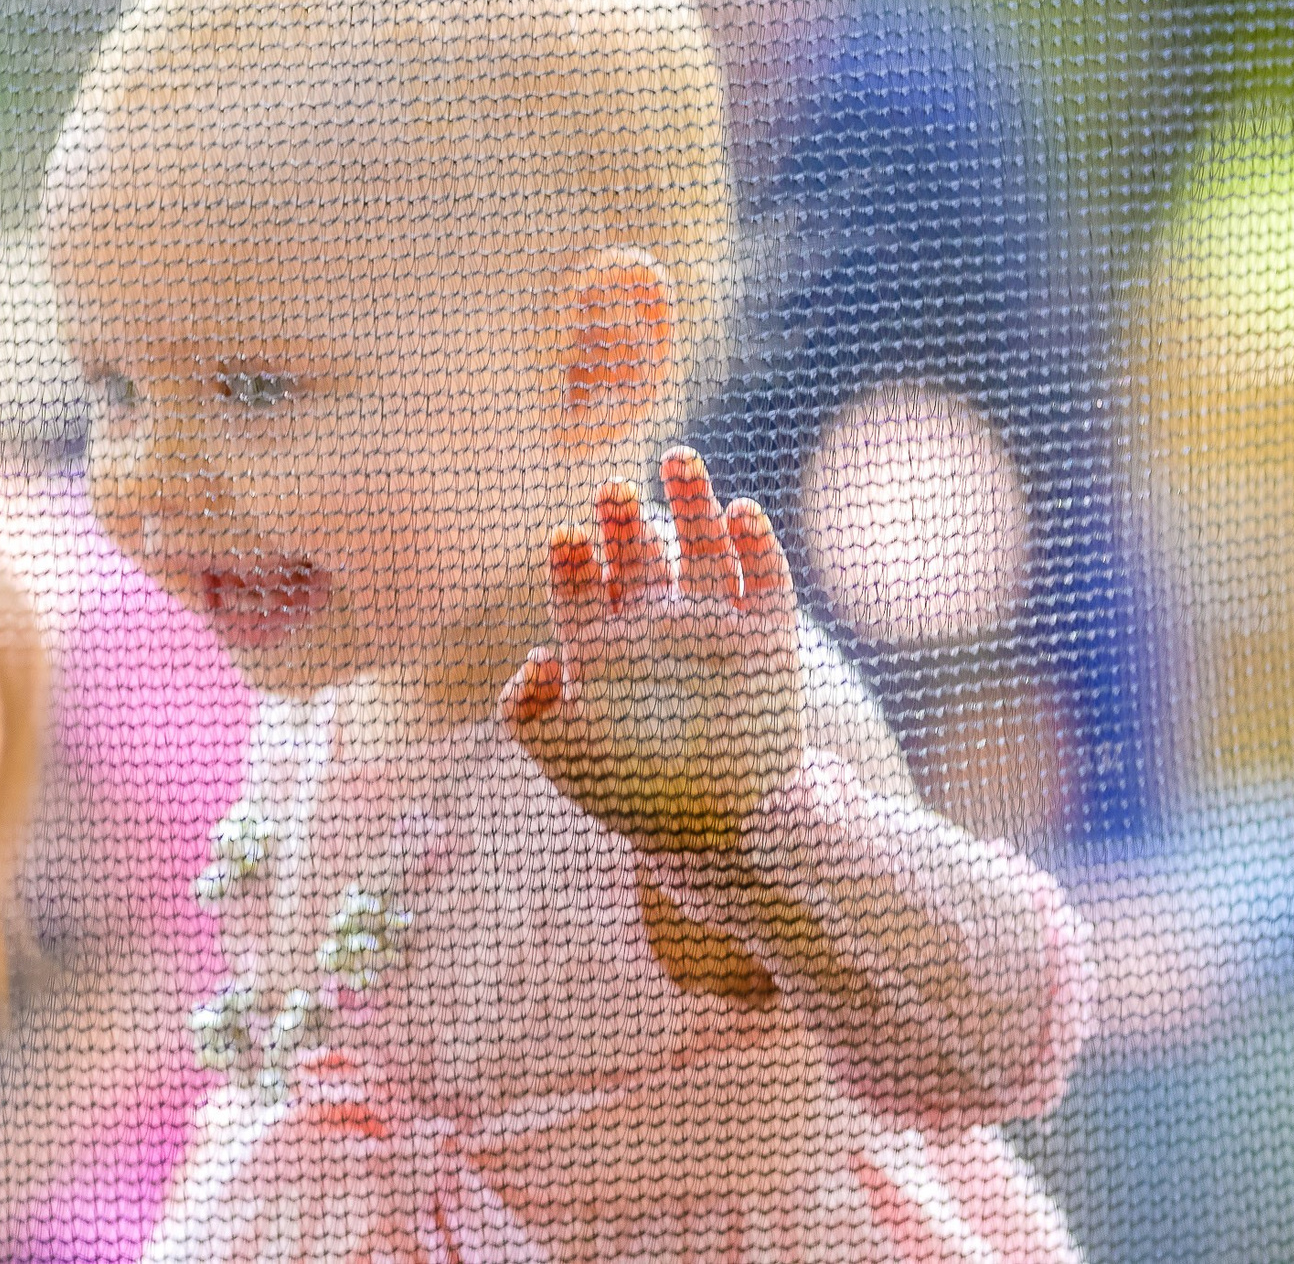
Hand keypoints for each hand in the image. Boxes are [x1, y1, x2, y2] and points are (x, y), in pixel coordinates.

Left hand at [500, 447, 803, 854]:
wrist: (725, 834)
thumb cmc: (636, 796)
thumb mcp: (565, 758)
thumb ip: (527, 714)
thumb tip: (535, 659)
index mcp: (603, 648)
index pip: (580, 585)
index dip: (571, 559)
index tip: (564, 539)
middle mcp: (655, 628)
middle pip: (637, 552)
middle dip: (623, 520)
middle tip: (610, 491)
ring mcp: (712, 628)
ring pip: (702, 545)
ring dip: (692, 501)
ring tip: (676, 459)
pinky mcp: (766, 638)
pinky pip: (765, 579)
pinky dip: (756, 543)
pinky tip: (739, 512)